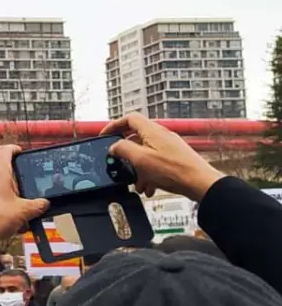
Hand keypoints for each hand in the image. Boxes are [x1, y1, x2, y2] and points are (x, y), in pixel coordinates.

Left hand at [0, 145, 49, 246]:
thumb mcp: (24, 212)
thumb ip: (38, 205)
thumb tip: (43, 204)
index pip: (5, 151)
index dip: (14, 149)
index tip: (20, 152)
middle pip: (3, 174)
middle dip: (16, 186)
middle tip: (25, 199)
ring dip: (8, 199)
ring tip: (17, 217)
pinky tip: (6, 223)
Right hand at [101, 112, 224, 200]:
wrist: (200, 183)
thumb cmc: (174, 170)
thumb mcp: (140, 159)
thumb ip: (123, 149)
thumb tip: (113, 147)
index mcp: (152, 131)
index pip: (129, 119)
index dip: (114, 125)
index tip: (105, 135)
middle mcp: (161, 136)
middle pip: (136, 138)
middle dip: (126, 155)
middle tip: (120, 165)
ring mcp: (169, 147)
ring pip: (145, 153)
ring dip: (137, 169)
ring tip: (137, 183)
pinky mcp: (175, 158)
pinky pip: (155, 163)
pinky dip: (149, 174)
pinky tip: (149, 187)